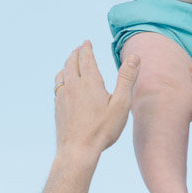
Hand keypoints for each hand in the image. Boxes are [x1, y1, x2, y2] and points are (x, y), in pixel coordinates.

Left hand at [53, 41, 138, 157]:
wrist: (78, 150)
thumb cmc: (103, 129)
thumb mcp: (121, 104)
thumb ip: (127, 78)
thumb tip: (134, 57)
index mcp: (90, 82)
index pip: (86, 58)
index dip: (86, 48)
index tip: (86, 42)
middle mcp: (73, 86)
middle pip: (71, 62)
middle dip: (76, 53)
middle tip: (80, 48)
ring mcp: (63, 97)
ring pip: (62, 73)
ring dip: (67, 65)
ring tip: (71, 63)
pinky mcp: (58, 108)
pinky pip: (58, 86)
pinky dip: (62, 79)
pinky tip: (64, 85)